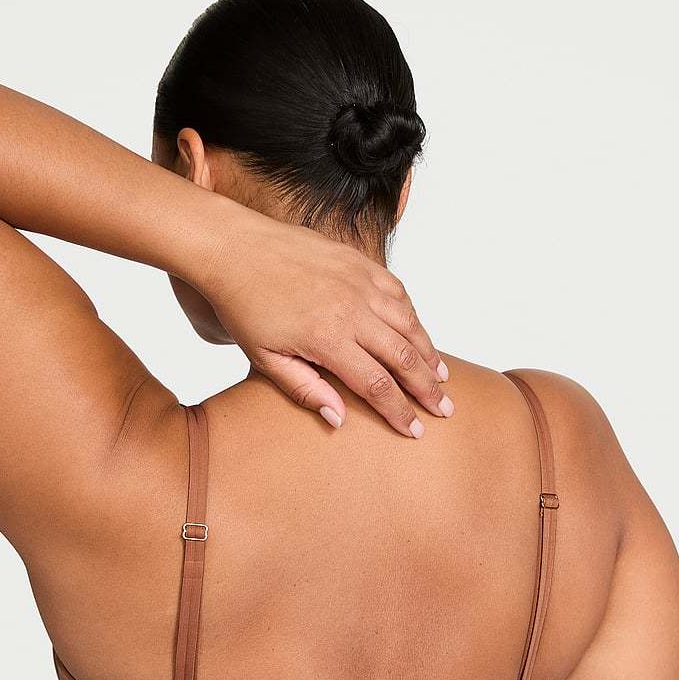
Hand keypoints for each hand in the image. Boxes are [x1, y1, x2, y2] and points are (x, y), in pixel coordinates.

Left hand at [198, 202, 451, 436]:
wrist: (235, 249)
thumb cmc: (245, 307)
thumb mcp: (266, 358)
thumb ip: (305, 389)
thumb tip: (339, 419)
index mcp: (327, 338)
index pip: (377, 384)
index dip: (400, 411)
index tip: (415, 430)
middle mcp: (351, 309)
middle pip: (404, 356)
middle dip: (427, 388)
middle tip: (443, 409)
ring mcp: (359, 282)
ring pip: (408, 324)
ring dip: (428, 353)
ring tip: (442, 377)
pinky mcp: (359, 263)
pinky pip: (398, 293)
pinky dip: (413, 318)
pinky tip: (419, 335)